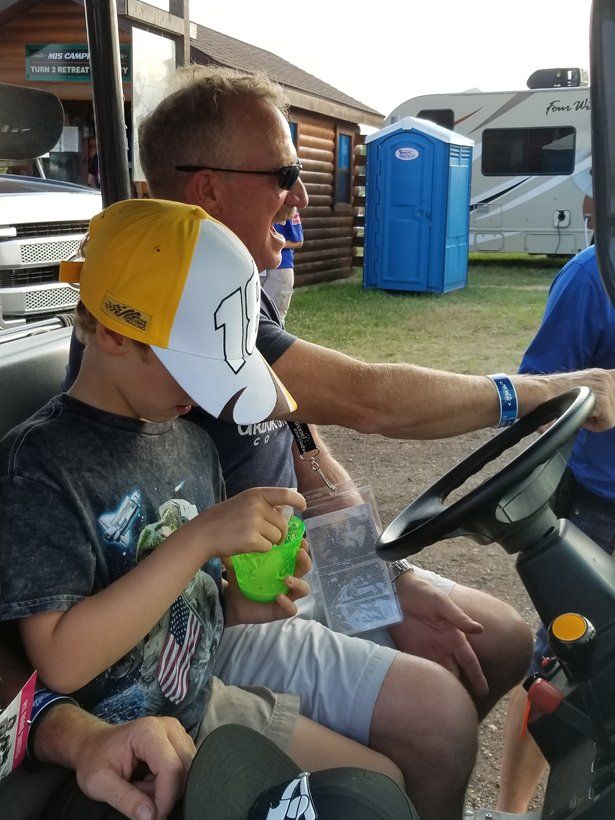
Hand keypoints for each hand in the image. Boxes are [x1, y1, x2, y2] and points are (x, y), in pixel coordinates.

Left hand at [75, 715, 194, 819]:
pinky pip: (184, 768)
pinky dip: (168, 783)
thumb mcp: (100, 783)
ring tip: (141, 788)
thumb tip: (150, 816)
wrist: (94, 744)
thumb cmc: (95, 760)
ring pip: (186, 770)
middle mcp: (168, 727)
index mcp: (148, 731)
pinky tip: (149, 781)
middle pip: (183, 769)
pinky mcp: (179, 740)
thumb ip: (125, 799)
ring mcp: (176, 731)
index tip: (153, 818)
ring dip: (167, 788)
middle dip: (166, 794)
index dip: (166, 798)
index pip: (171, 768)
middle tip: (140, 802)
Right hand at [195, 487, 305, 558]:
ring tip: (252, 539)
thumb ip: (263, 503)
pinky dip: (261, 549)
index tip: (302, 507)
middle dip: (280, 533)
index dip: (297, 500)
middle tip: (268, 536)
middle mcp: (257, 506)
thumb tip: (288, 506)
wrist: (203, 533)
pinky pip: (268, 547)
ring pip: (277, 537)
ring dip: (270, 542)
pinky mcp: (252, 540)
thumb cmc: (224, 518)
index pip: (285, 494)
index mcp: (256, 494)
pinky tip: (248, 545)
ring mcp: (254, 522)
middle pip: (283, 523)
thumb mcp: (244, 502)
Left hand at [223, 540, 311, 624]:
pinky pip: (291, 608)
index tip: (300, 539)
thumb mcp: (239, 563)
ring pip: (303, 589)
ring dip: (299, 583)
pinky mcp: (280, 610)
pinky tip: (278, 597)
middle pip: (305, 569)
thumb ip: (237, 550)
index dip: (302, 547)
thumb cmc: (241, 579)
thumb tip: (231, 535)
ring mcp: (286, 595)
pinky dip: (287, 603)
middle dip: (305, 560)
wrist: (231, 601)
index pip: (297, 554)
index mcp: (282, 565)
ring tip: (287, 579)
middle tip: (299, 553)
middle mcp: (288, 578)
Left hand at [388, 571, 488, 699]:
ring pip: (436, 675)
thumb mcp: (441, 602)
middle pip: (453, 674)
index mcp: (453, 637)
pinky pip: (417, 670)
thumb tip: (480, 630)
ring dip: (439, 688)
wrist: (394, 590)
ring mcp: (425, 650)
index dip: (477, 677)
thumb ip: (458, 617)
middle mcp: (442, 647)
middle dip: (458, 690)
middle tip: (461, 710)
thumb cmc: (422, 593)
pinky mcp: (408, 650)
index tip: (484, 693)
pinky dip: (420, 681)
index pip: (469, 661)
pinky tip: (420, 696)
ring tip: (441, 708)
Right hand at [542, 369, 614, 431]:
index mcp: (601, 374)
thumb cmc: (551, 395)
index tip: (595, 408)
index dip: (609, 402)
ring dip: (595, 420)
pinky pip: (608, 423)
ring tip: (577, 412)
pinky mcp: (603, 400)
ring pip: (612, 417)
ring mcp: (605, 387)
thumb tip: (599, 408)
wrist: (539, 393)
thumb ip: (594, 392)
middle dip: (600, 414)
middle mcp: (606, 377)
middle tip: (579, 410)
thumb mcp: (580, 387)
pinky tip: (580, 417)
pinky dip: (593, 426)